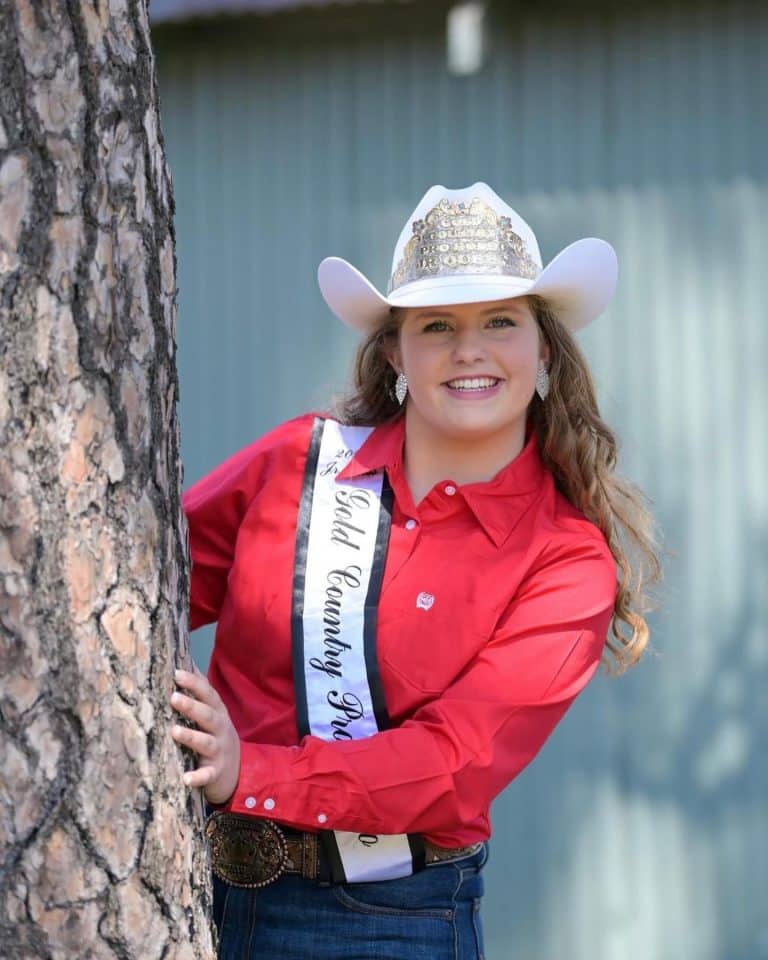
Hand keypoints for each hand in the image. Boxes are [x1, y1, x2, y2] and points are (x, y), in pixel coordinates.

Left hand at [170, 665, 240, 805]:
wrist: (236, 771)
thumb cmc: (216, 736)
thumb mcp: (212, 713)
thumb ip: (200, 693)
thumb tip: (184, 662)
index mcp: (218, 713)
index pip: (208, 694)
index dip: (194, 683)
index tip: (176, 673)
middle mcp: (220, 730)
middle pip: (208, 716)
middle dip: (192, 706)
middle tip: (173, 697)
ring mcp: (219, 752)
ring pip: (206, 743)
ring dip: (191, 737)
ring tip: (174, 731)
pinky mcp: (215, 773)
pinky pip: (207, 775)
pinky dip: (197, 777)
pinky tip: (185, 778)